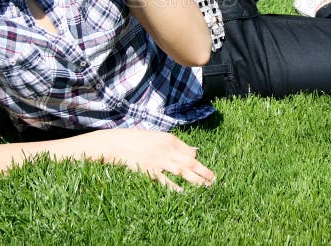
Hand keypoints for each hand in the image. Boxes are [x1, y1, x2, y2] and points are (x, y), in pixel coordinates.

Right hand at [97, 128, 215, 190]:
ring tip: (205, 185)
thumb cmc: (137, 140)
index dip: (198, 161)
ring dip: (195, 179)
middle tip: (213, 178)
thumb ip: (175, 145)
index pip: (189, 151)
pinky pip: (164, 180)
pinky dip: (174, 186)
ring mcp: (158, 160)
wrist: (117, 143)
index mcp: (169, 139)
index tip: (204, 168)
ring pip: (182, 170)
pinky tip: (183, 192)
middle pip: (190, 161)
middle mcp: (166, 149)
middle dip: (203, 170)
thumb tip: (194, 151)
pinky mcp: (149, 170)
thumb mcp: (158, 137)